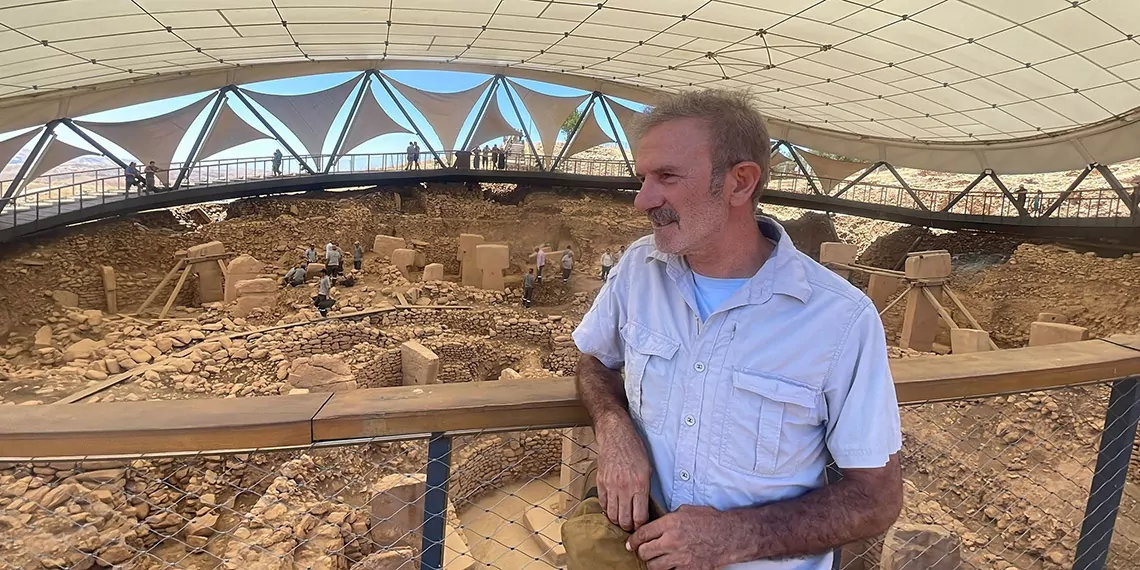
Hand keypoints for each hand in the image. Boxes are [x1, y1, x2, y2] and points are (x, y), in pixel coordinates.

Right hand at [595, 413, 652, 531]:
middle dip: (629, 527)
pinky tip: (612, 508)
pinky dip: (607, 509)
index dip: (641, 526)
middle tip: (631, 526)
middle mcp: (624, 488)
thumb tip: (644, 508)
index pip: (639, 517)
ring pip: (612, 515)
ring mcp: (610, 486)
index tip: (641, 527)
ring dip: (617, 520)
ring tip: (622, 519)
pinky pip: (603, 503)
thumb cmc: (634, 450)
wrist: (616, 436)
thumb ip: (645, 490)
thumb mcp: (647, 470)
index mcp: (639, 485)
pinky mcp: (600, 482)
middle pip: (625, 520)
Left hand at [628, 505, 724, 569]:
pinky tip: (670, 565)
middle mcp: (672, 541)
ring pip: (653, 566)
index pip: (642, 534)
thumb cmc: (710, 521)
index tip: (631, 543)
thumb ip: (667, 519)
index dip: (633, 540)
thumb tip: (654, 526)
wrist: (729, 536)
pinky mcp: (688, 569)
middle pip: (644, 552)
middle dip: (642, 552)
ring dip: (652, 563)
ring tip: (656, 559)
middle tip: (644, 551)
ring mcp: (680, 557)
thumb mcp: (686, 511)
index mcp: (670, 523)